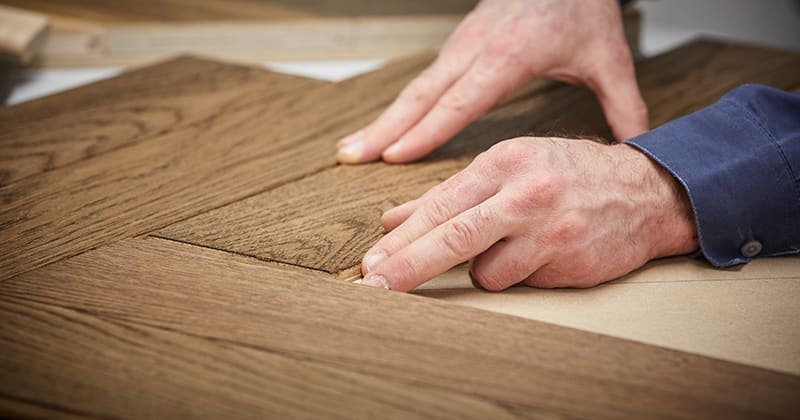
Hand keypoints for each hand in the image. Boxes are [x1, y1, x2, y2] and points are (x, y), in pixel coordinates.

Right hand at [337, 0, 647, 163]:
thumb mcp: (608, 56)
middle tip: (351, 156)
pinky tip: (381, 128)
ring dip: (382, 118)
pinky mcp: (459, 45)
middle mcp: (477, 49)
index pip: (462, 99)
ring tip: (350, 149)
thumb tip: (636, 149)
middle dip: (386, 128)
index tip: (396, 155)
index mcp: (511, 55)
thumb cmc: (580, 7)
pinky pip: (423, 80)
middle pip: (423, 94)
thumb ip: (623, 105)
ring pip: (415, 87)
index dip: (428, 130)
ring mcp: (462, 45)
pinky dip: (398, 107)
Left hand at [359, 137, 697, 291]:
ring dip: (488, 267)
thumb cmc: (567, 175)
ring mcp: (551, 231)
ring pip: (486, 272)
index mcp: (504, 161)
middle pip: (453, 238)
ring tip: (517, 243)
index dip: (402, 238)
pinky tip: (543, 253)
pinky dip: (522, 274)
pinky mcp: (570, 263)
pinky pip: (522, 283)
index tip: (374, 261)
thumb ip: (448, 195)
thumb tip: (392, 218)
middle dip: (409, 266)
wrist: (645, 192)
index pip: (441, 205)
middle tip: (373, 286)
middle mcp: (526, 193)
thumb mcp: (508, 167)